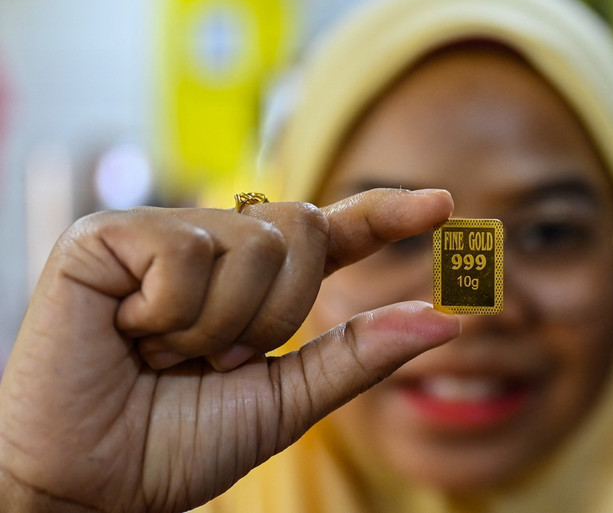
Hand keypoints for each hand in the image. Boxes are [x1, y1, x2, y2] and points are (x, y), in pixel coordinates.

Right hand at [0, 188, 458, 512]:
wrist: (87, 483)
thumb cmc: (177, 444)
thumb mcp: (286, 403)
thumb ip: (361, 355)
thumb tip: (449, 319)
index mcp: (258, 285)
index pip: (335, 235)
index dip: (386, 214)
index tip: (443, 204)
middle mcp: (215, 247)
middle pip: (305, 231)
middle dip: (275, 314)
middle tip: (212, 359)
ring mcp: (164, 234)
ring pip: (255, 244)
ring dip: (221, 325)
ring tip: (163, 352)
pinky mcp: (110, 234)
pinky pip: (190, 253)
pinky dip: (170, 314)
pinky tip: (127, 331)